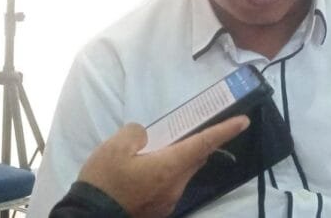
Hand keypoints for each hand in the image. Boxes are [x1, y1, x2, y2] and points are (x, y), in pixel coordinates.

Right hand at [77, 116, 249, 217]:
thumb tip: (146, 136)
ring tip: (149, 152)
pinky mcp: (159, 210)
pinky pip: (170, 185)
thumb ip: (137, 132)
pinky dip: (164, 173)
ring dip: (174, 160)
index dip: (224, 131)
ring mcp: (169, 201)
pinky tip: (143, 172)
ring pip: (181, 172)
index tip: (243, 121)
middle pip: (194, 158)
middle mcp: (176, 185)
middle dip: (193, 143)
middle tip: (181, 130)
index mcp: (169, 167)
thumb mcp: (115, 146)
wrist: (88, 217)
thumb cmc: (104, 181)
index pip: (204, 144)